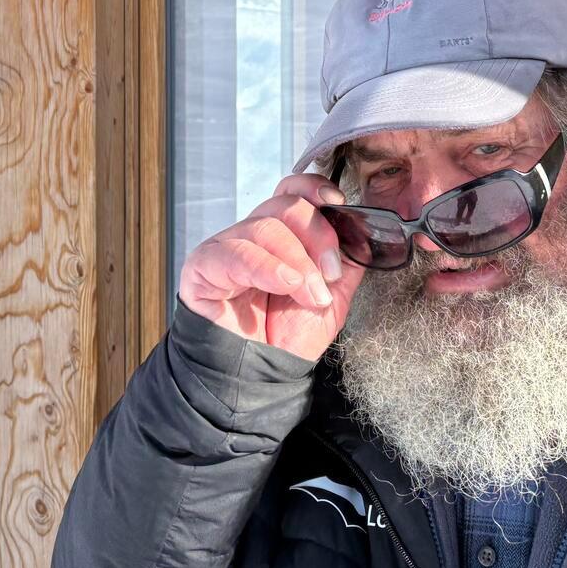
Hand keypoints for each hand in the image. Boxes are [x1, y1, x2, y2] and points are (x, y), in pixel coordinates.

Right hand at [177, 173, 365, 360]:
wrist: (259, 379)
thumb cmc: (288, 338)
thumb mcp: (330, 296)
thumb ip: (346, 262)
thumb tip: (363, 231)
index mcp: (280, 235)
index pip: (291, 190)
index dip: (313, 188)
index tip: (338, 203)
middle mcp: (251, 235)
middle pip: (284, 205)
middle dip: (317, 234)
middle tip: (330, 273)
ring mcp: (225, 248)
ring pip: (264, 227)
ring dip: (298, 262)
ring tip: (311, 296)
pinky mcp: (203, 267)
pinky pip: (235, 253)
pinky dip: (268, 267)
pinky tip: (287, 285)